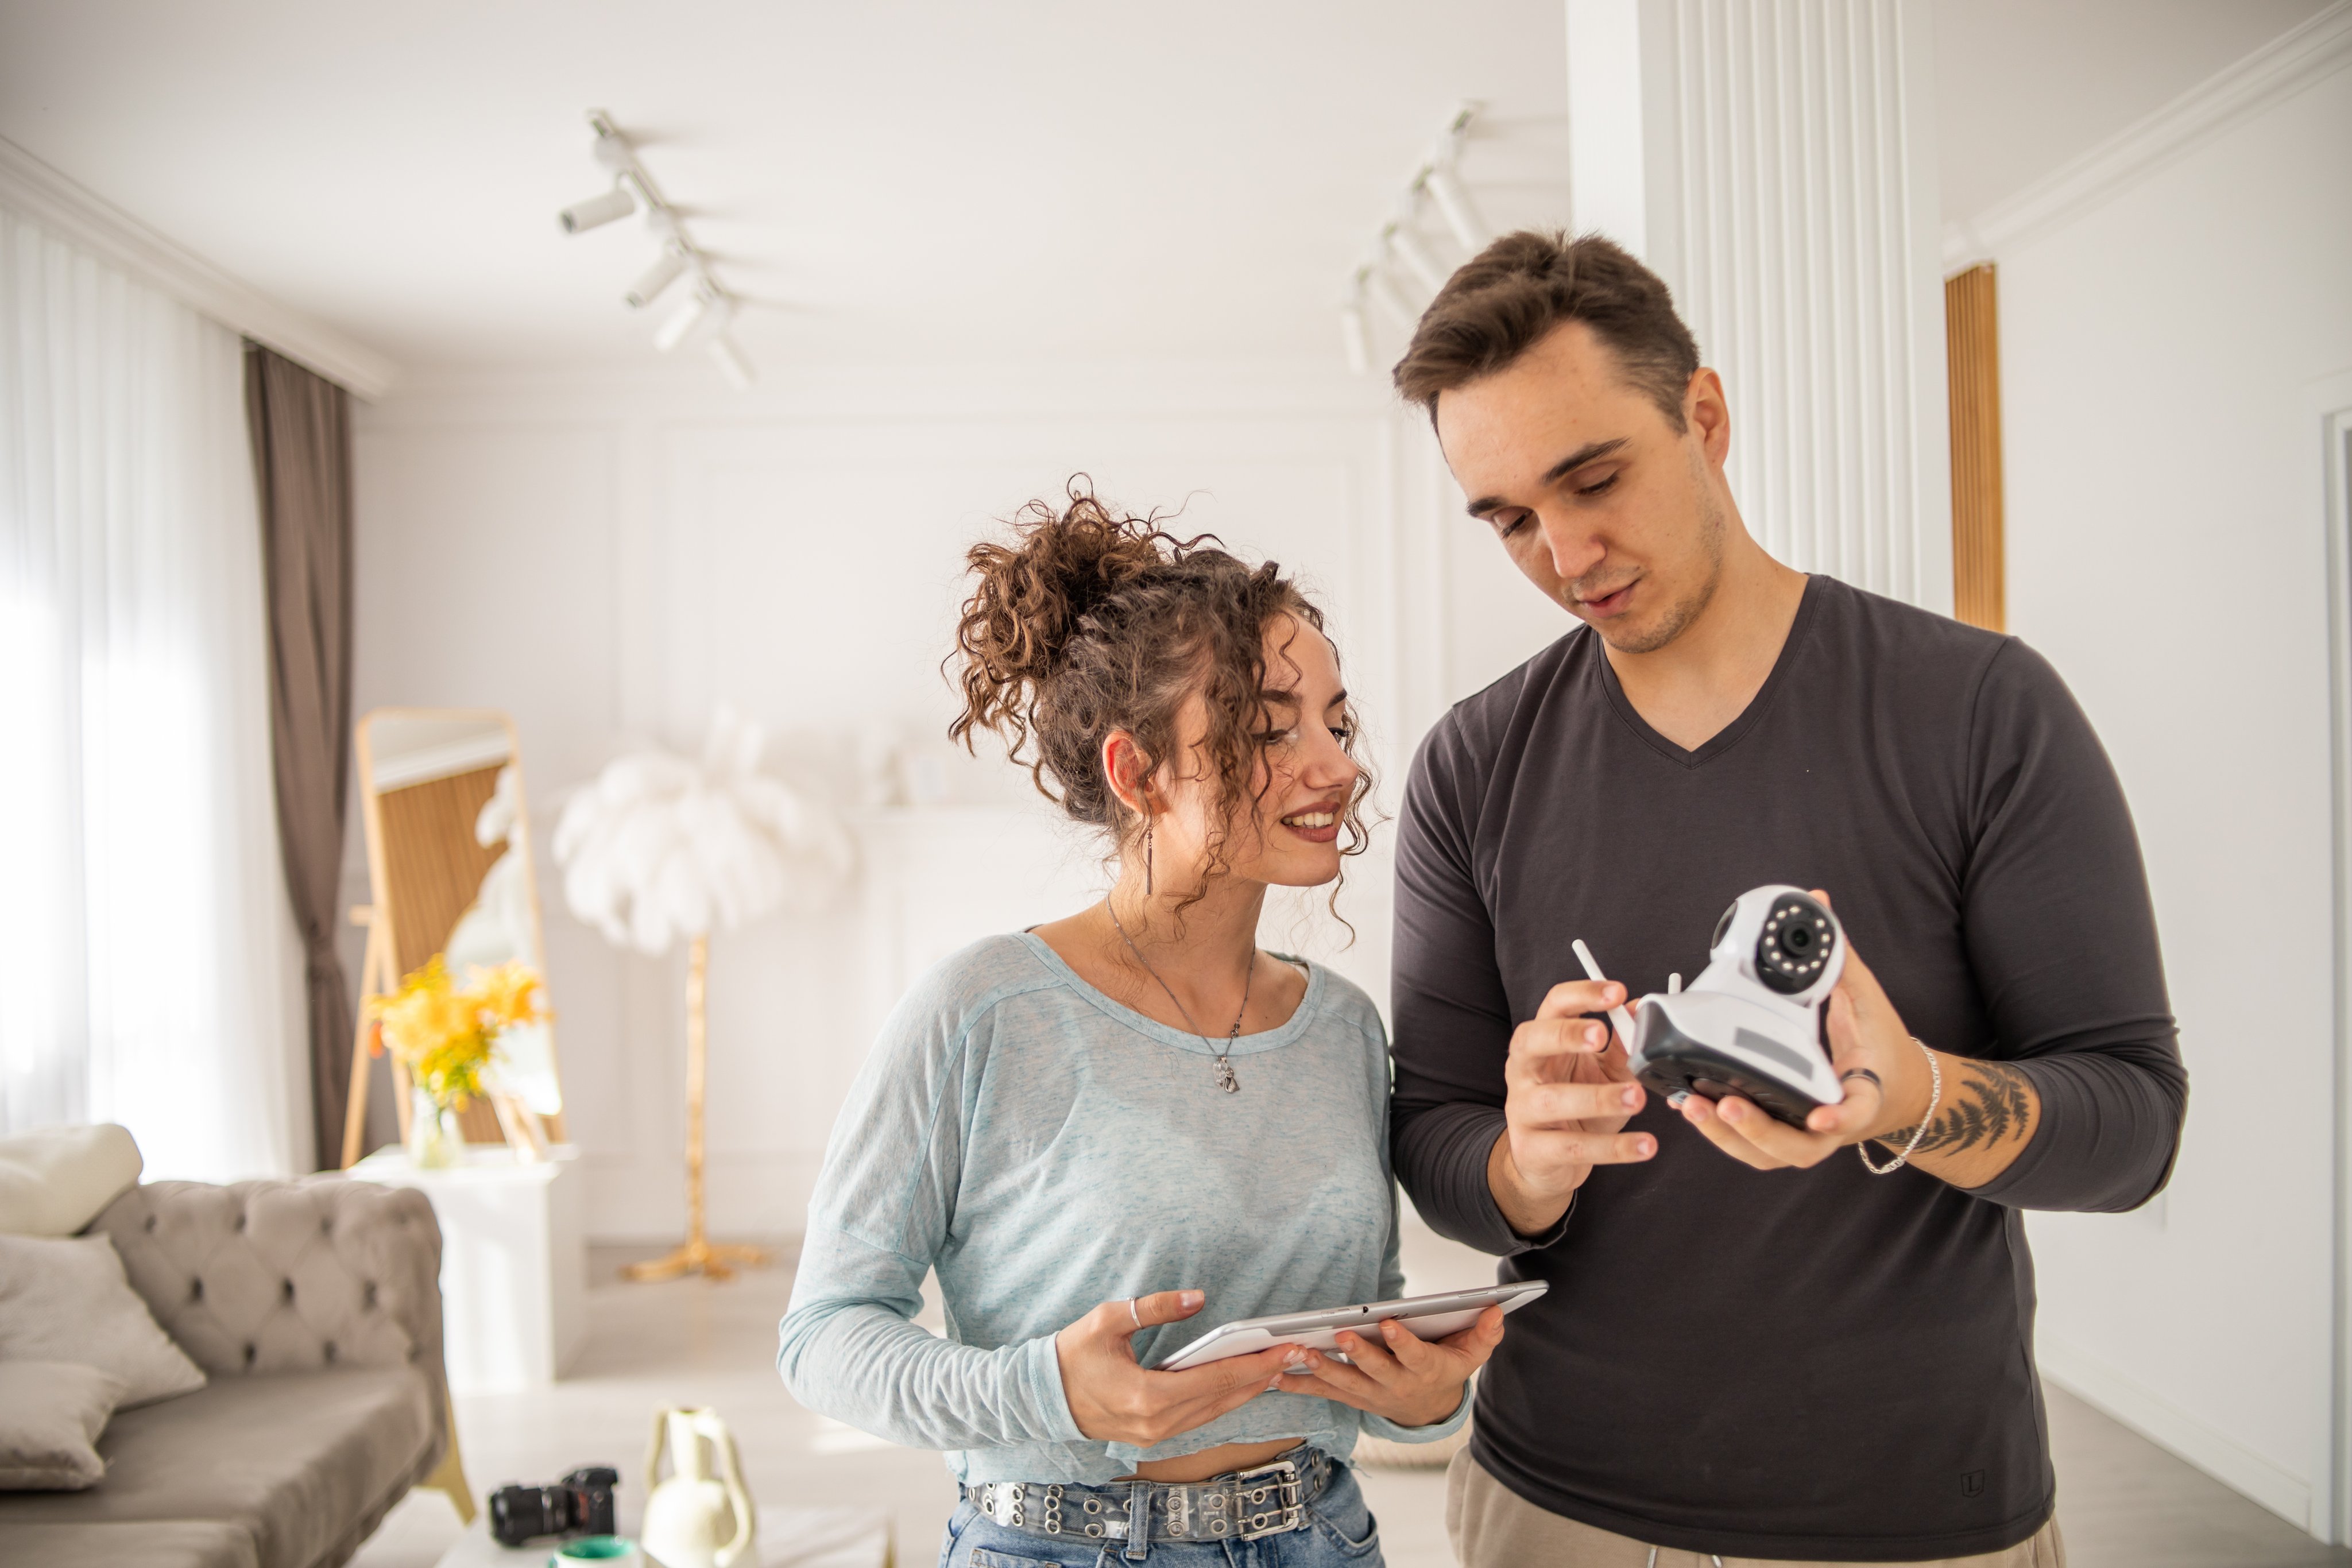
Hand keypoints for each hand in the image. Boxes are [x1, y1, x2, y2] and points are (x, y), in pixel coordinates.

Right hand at [1055, 1290, 1297, 1446]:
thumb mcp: (1109, 1319)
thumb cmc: (1072, 1354)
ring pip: (1215, 1411)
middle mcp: (1157, 1423)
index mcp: (1147, 1396)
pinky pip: (1200, 1417)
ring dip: (1248, 1389)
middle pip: (1224, 1398)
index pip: (1216, 1379)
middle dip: (1263, 1375)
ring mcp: (1156, 1434)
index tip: (1286, 1348)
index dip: (1255, 1363)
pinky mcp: (1154, 1436)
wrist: (1042, 1397)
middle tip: (1297, 1354)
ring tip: (1278, 1366)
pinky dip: (1225, 1398)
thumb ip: (1155, 1308)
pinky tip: (1244, 1382)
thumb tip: (1198, 1298)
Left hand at [1276, 1306, 1503, 1427]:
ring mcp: (1372, 1394)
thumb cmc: (1449, 1369)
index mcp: (1426, 1371)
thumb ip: (1485, 1333)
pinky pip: (1325, 1392)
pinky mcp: (1352, 1397)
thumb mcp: (1473, 1354)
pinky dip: (1301, 1384)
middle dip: (1358, 1354)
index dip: (1402, 1342)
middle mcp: (1397, 1386)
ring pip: (1346, 1384)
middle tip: (1340, 1335)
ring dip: (1322, 1370)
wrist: (1429, 1410)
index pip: (1415, 1356)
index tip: (1388, 1324)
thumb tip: (1496, 1309)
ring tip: (1301, 1353)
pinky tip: (1277, 1375)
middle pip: (1376, 1371)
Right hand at [1490, 980, 1655, 1232]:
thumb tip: (1641, 1012)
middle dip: (1566, 1034)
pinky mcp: (1533, 1150)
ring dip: (1597, 1097)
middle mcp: (1523, 1070)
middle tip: (1602, 1035)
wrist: (1545, 1161)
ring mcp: (1522, 1110)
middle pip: (1531, 1040)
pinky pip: (1573, 1148)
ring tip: (1637, 1097)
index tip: (1618, 992)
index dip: (1582, 995)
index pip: (1553, 1007)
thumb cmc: (1576, 1108)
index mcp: (1541, 1043)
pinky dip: (1612, 1148)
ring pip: (1552, 1099)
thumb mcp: (1603, 1073)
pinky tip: (1643, 1145)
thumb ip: (1622, 1047)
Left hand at [1676, 889, 1931, 1169]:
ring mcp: (1808, 1137)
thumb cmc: (1880, 1046)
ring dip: (1728, 1137)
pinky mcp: (1785, 1136)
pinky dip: (1721, 1133)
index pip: (1856, 1111)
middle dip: (1758, 1130)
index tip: (1821, 1116)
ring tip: (1691, 1105)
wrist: (1897, 1089)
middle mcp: (1833, 1125)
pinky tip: (1689, 1106)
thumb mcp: (1868, 1000)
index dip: (1840, 1118)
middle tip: (1726, 1103)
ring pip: (1768, 1155)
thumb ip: (1838, 956)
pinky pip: (1751, 1145)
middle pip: (1797, 1148)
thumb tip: (1815, 902)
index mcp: (1864, 1094)